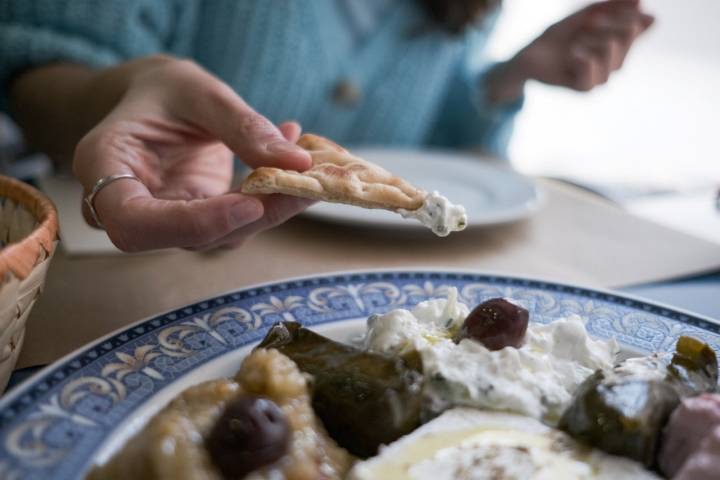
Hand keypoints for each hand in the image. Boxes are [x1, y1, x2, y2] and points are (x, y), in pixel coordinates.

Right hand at [73, 56, 313, 251]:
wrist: (158, 102)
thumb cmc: (164, 90)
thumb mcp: (198, 91)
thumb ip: (242, 126)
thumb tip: (296, 162)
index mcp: (103, 167)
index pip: (136, 223)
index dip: (194, 225)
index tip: (250, 205)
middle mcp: (129, 206)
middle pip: (188, 236)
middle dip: (252, 217)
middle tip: (306, 184)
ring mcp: (164, 220)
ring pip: (220, 236)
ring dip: (272, 211)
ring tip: (313, 171)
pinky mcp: (197, 222)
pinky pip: (237, 222)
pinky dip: (273, 200)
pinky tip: (297, 165)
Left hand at [488, 0, 653, 101]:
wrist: (529, 57)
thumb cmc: (557, 38)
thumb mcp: (582, 17)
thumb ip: (608, 8)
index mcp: (614, 43)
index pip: (634, 29)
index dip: (633, 18)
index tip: (629, 6)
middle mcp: (610, 62)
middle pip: (624, 45)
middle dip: (614, 28)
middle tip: (593, 20)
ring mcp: (598, 77)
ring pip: (613, 63)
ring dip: (598, 43)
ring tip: (581, 35)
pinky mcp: (581, 87)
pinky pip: (592, 80)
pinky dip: (586, 63)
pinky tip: (575, 53)